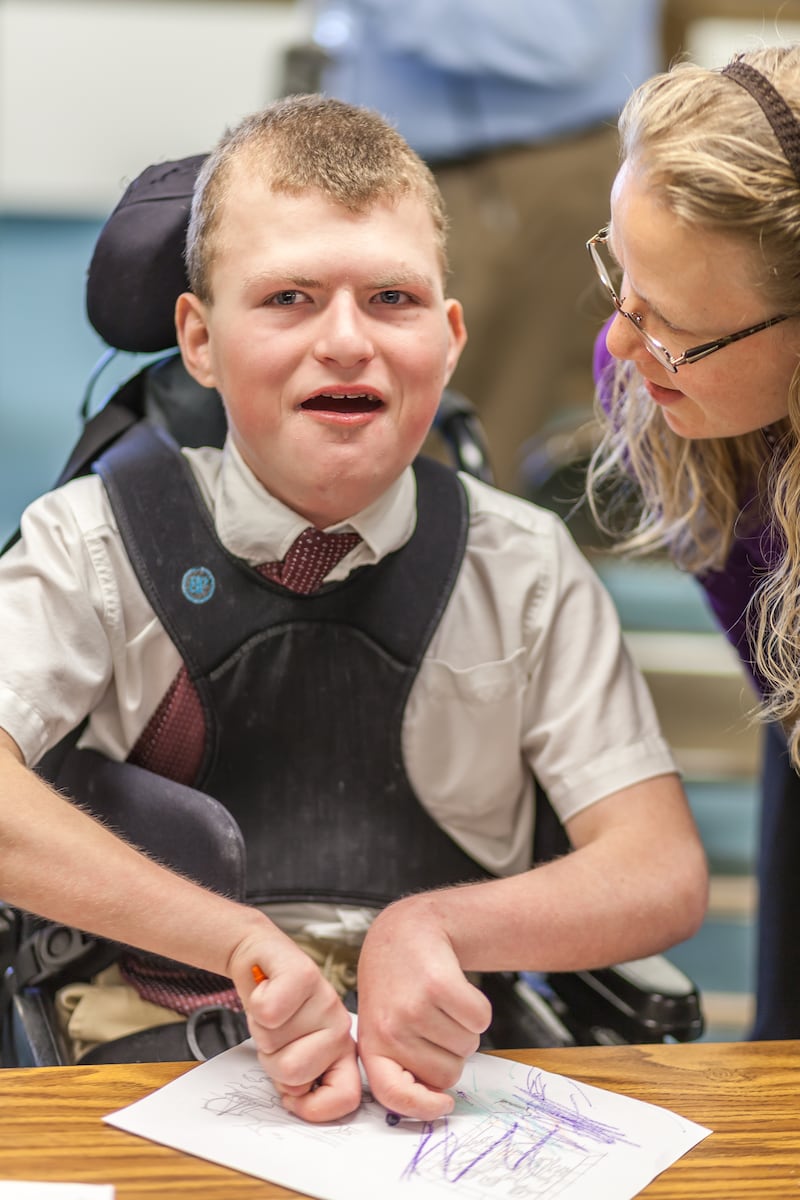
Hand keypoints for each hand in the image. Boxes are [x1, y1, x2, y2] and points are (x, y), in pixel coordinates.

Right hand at [230, 931, 360, 1122]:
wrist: (262, 960)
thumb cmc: (278, 1012)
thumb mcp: (289, 1054)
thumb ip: (299, 1081)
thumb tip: (298, 1101)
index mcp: (340, 1051)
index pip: (346, 1098)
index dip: (312, 1109)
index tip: (291, 1097)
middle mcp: (339, 1026)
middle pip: (295, 1074)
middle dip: (272, 1060)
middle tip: (276, 1037)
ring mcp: (325, 1000)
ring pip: (275, 1044)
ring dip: (262, 1033)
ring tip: (271, 1016)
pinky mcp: (303, 974)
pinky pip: (268, 1011)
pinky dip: (256, 1005)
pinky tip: (265, 993)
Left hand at [356, 896, 490, 1119]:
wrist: (406, 930)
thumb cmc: (397, 983)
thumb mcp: (384, 1023)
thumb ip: (402, 1061)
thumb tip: (437, 1099)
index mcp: (373, 1045)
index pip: (393, 1094)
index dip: (422, 1107)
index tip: (444, 1105)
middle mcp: (390, 1029)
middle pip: (447, 1074)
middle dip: (451, 1053)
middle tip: (435, 1021)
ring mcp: (414, 1007)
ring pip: (468, 1046)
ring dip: (464, 1028)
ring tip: (440, 1001)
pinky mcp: (439, 985)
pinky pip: (480, 1020)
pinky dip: (478, 1009)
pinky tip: (455, 989)